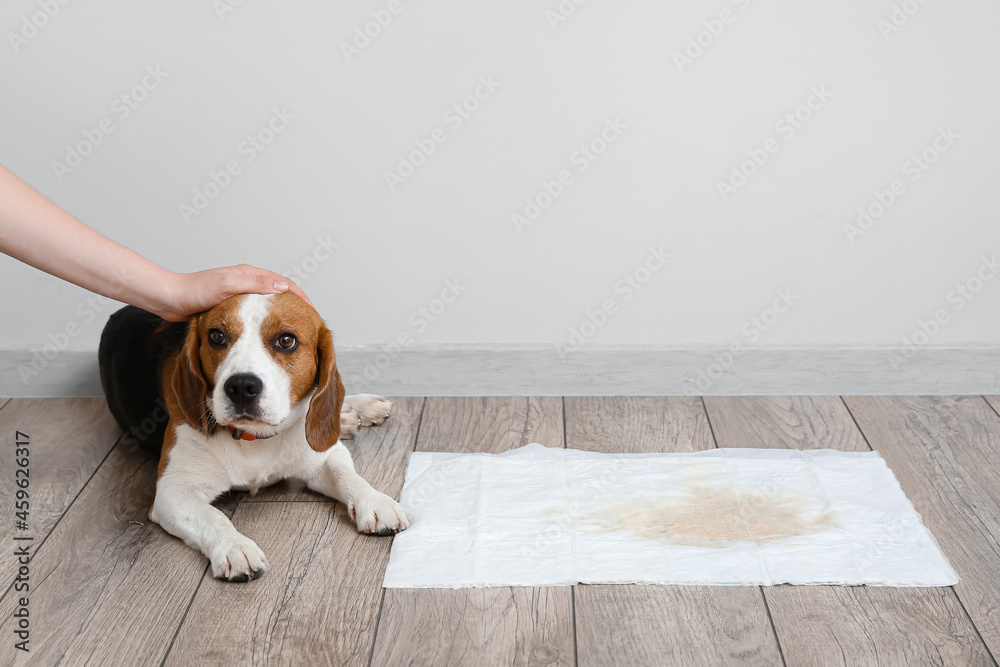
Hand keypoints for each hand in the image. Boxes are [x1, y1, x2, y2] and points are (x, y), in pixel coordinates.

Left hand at [155, 264, 311, 321]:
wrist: (168, 300)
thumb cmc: (192, 292)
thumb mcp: (226, 286)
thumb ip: (254, 284)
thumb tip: (282, 286)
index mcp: (248, 274)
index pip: (283, 283)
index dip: (299, 297)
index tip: (311, 311)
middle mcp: (246, 282)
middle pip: (278, 294)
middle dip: (294, 307)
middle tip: (307, 323)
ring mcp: (239, 295)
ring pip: (268, 306)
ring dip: (281, 316)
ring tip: (291, 331)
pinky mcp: (231, 309)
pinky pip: (256, 315)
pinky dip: (266, 323)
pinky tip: (268, 336)